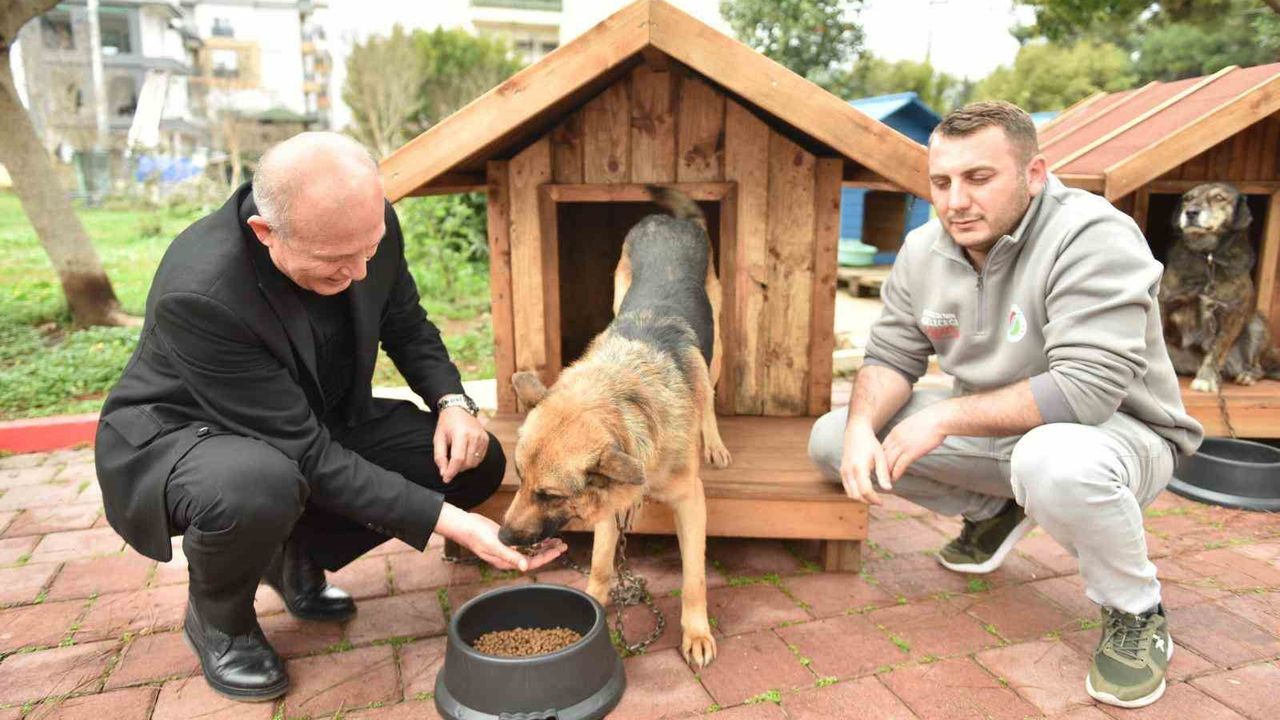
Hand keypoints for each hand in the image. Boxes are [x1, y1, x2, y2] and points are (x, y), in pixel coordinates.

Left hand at [434, 406, 488, 482]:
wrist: (459, 409)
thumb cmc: (446, 424)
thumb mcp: (438, 438)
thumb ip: (440, 456)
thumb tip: (444, 473)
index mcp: (461, 434)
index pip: (458, 459)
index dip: (452, 471)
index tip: (446, 479)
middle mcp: (474, 436)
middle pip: (467, 463)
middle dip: (457, 469)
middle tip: (449, 465)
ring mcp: (482, 438)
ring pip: (474, 462)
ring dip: (464, 466)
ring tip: (457, 458)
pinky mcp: (486, 439)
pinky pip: (480, 458)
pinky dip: (472, 461)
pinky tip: (465, 454)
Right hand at [437, 505, 566, 571]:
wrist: (463, 525)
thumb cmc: (476, 535)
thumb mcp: (494, 545)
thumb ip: (510, 556)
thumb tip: (526, 567)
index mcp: (507, 561)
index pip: (532, 562)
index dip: (546, 557)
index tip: (559, 551)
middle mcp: (509, 557)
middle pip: (534, 557)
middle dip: (549, 552)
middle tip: (564, 545)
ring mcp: (508, 548)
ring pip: (530, 549)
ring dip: (544, 545)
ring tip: (558, 540)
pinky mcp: (507, 539)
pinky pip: (524, 542)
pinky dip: (534, 539)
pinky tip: (543, 535)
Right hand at [839, 419, 891, 504]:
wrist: (856, 431)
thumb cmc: (870, 443)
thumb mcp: (880, 457)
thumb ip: (883, 474)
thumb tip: (888, 489)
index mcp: (859, 468)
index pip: (865, 491)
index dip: (874, 499)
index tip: (882, 502)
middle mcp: (848, 471)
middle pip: (856, 495)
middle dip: (868, 501)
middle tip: (878, 501)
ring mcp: (843, 471)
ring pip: (850, 493)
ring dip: (861, 498)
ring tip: (873, 497)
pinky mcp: (842, 471)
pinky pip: (847, 488)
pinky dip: (855, 492)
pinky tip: (865, 490)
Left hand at [881, 402, 950, 481]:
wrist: (938, 419)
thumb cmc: (929, 421)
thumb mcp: (911, 425)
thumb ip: (905, 433)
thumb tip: (907, 438)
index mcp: (894, 432)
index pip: (882, 447)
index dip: (880, 458)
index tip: (879, 465)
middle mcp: (895, 439)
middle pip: (882, 456)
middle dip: (879, 467)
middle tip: (879, 475)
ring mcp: (902, 446)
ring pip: (889, 462)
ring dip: (886, 473)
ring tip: (885, 481)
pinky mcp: (911, 452)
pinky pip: (899, 466)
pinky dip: (895, 474)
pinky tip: (894, 479)